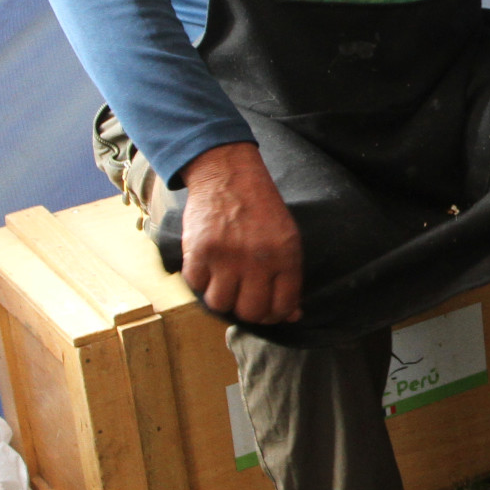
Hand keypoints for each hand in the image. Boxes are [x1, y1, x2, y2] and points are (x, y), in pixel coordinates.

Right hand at [179, 142, 304, 322]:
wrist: (228, 173)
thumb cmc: (260, 207)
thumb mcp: (287, 236)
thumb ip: (290, 276)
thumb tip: (292, 314)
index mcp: (285, 256)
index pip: (282, 307)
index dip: (274, 315)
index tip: (267, 310)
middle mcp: (257, 259)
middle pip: (250, 311)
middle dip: (247, 311)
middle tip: (243, 298)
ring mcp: (226, 256)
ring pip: (220, 304)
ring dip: (222, 297)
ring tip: (224, 281)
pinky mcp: (198, 251)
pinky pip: (196, 285)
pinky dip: (201, 281)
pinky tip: (208, 266)